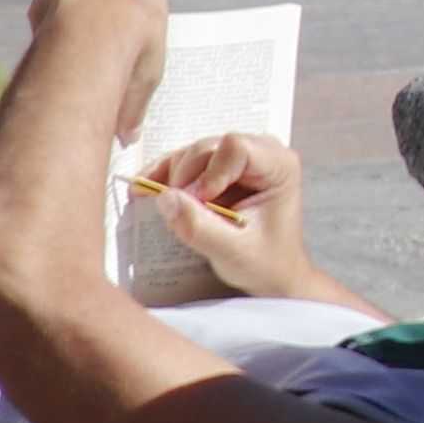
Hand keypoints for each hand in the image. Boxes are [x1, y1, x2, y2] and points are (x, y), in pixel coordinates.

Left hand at [24, 0, 169, 135]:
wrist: (98, 22)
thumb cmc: (133, 49)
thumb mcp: (145, 80)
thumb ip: (134, 104)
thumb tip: (129, 139)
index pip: (140, 13)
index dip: (132, 37)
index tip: (125, 59)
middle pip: (106, 5)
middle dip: (100, 30)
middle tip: (94, 65)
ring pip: (75, 7)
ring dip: (71, 30)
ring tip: (67, 65)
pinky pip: (47, 14)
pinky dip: (47, 32)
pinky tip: (48, 53)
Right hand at [123, 130, 326, 301]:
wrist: (270, 275)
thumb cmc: (265, 261)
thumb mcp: (233, 252)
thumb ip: (200, 227)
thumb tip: (165, 198)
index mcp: (279, 165)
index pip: (236, 148)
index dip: (210, 173)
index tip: (200, 203)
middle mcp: (260, 153)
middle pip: (208, 149)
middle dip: (186, 178)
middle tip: (179, 211)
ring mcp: (235, 159)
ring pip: (191, 154)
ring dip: (172, 179)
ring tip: (166, 207)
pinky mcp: (216, 168)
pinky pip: (184, 163)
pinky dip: (164, 177)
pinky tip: (145, 191)